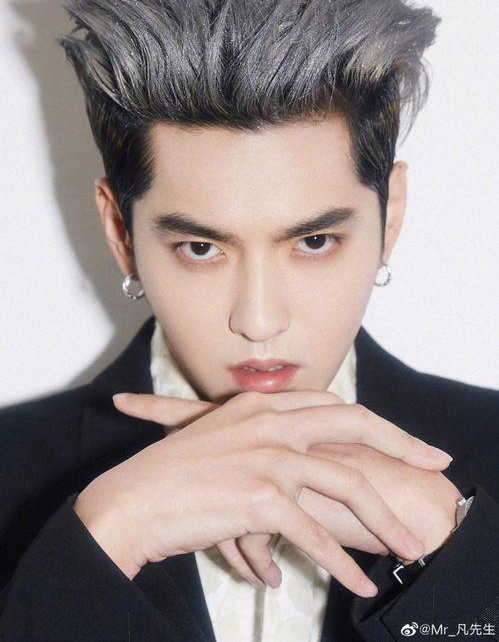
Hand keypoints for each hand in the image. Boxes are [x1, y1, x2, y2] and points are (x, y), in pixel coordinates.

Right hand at [103, 390, 451, 593]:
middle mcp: (269, 421)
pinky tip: (358, 581)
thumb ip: (258, 443)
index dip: (375, 421)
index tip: (405, 439)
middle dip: (402, 444)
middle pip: (355, 424)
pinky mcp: (259, 496)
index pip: (333, 404)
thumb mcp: (220, 441)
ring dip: (382, 520)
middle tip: (434, 462)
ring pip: (345, 482)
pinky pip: (314, 534)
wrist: (130, 499)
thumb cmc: (171, 476)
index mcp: (261, 405)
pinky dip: (341, 563)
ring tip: (405, 546)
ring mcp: (266, 455)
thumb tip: (288, 476)